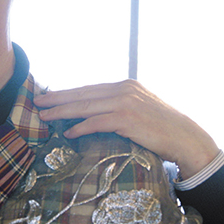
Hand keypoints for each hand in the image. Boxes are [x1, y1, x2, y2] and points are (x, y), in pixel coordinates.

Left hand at [34, 80, 220, 178]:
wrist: (185, 137)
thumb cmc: (163, 127)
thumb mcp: (141, 108)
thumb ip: (120, 106)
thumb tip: (97, 113)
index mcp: (125, 85)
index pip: (90, 88)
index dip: (68, 92)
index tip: (50, 95)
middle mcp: (124, 90)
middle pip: (83, 94)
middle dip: (58, 98)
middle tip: (38, 101)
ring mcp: (126, 104)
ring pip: (86, 107)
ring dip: (63, 112)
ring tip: (45, 117)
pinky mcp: (128, 120)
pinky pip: (97, 123)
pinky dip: (81, 127)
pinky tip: (69, 133)